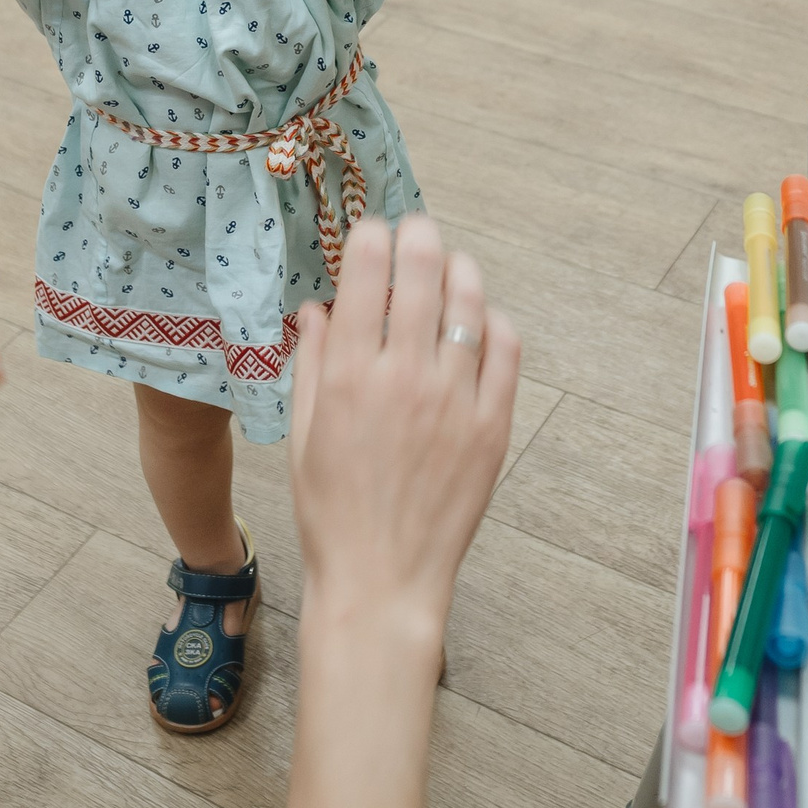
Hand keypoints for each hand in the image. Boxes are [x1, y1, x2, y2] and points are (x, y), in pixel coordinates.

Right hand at [289, 216, 518, 634]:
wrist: (382, 578)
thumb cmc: (332, 510)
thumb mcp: (301, 433)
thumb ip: (311, 363)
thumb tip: (316, 308)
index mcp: (349, 377)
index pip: (365, 277)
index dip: (370, 239)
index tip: (372, 229)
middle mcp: (405, 378)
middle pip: (423, 275)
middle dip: (419, 238)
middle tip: (417, 230)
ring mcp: (455, 401)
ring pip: (471, 304)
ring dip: (461, 272)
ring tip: (452, 268)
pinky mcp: (493, 426)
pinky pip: (507, 352)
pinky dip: (496, 324)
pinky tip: (482, 323)